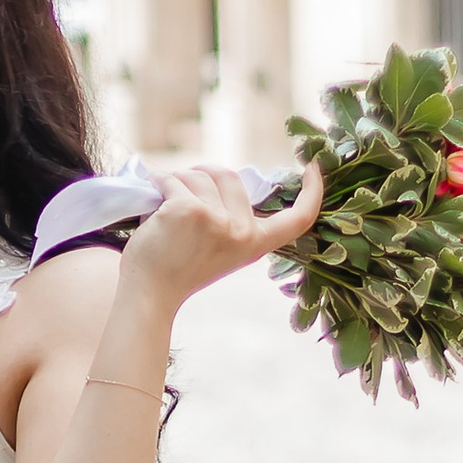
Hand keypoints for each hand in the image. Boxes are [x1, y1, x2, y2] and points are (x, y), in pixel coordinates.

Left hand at [120, 159, 322, 308]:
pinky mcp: (189, 210)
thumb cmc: (177, 269)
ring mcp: (217, 220)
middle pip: (229, 175)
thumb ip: (232, 218)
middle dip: (202, 178)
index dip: (311, 191)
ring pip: (198, 174)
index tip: (313, 168)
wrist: (149, 295)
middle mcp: (242, 231)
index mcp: (255, 243)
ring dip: (176, 183)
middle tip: (182, 201)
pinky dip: (157, 184)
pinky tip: (151, 204)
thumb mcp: (221, 247)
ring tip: (164, 213)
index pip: (298, 217)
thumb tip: (226, 176)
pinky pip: (172, 180)